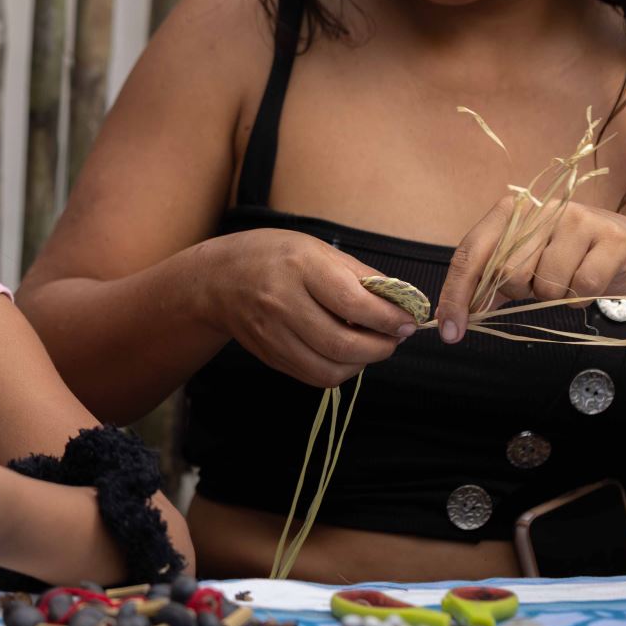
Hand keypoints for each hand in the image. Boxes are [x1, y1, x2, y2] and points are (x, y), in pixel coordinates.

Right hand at [200, 229, 415, 388]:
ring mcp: (272, 335)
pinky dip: (340, 370)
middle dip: (381, 347)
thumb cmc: (274, 256)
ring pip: (329, 369)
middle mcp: (282, 303)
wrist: (217, 280)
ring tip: (372, 346)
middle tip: (395, 338)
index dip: (388, 318)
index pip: (352, 303)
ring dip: (362, 363)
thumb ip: (359, 276)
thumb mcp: (316, 249)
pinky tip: (347, 354)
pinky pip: (314, 376)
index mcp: (299, 268)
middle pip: (342, 343)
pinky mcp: (270, 357)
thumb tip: (401, 302)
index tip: (408, 322)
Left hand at [436, 198, 625, 344]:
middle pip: (508, 272)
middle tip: (540, 282)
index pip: (471, 252)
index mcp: (512, 212)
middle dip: (522, 291)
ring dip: (554, 296)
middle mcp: (542, 209)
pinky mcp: (611, 240)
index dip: (457, 294)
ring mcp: (579, 220)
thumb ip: (488, 285)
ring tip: (568, 279)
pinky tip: (588, 283)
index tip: (450, 329)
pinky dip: (580, 298)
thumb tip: (452, 316)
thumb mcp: (524, 266)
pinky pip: (581, 288)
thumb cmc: (567, 258)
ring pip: (546, 283)